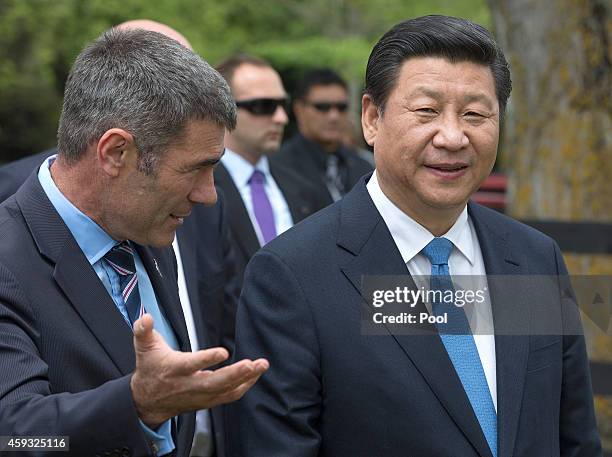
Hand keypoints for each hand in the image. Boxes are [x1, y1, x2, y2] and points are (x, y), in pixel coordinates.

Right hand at [130, 314, 268, 427]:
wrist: (147, 401)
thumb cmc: (150, 368)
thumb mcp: (143, 348)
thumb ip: (143, 331)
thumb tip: (146, 316)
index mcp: (174, 369)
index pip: (191, 365)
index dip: (206, 360)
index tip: (223, 352)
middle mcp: (189, 385)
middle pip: (214, 382)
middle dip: (235, 374)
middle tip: (252, 363)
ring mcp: (200, 395)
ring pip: (225, 391)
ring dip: (246, 379)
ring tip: (261, 365)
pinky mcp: (207, 400)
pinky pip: (229, 396)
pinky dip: (244, 386)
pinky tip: (255, 375)